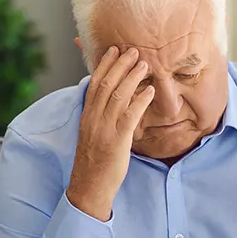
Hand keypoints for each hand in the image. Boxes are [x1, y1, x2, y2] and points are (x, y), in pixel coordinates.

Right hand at [67, 46, 154, 220]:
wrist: (89, 187)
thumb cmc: (94, 162)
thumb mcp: (92, 135)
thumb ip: (99, 117)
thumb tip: (109, 101)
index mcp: (87, 116)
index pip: (94, 84)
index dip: (104, 65)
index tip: (113, 50)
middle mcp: (93, 120)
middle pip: (107, 85)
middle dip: (120, 65)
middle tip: (133, 50)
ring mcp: (104, 130)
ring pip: (117, 97)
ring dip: (132, 78)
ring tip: (145, 64)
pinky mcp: (117, 142)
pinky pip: (129, 117)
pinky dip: (140, 102)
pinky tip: (150, 91)